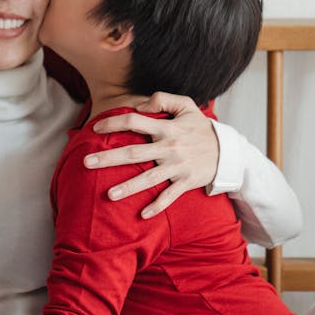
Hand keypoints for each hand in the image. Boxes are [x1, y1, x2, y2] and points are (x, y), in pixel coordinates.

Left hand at [84, 92, 218, 218]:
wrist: (228, 151)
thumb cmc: (201, 128)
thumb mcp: (187, 105)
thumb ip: (163, 99)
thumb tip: (140, 106)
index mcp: (167, 128)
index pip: (134, 122)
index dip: (113, 122)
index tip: (96, 128)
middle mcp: (169, 148)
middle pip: (134, 152)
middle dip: (109, 158)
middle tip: (86, 162)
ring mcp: (177, 167)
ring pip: (149, 178)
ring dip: (128, 187)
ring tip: (109, 195)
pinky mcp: (186, 182)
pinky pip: (169, 196)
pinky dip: (157, 206)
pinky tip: (142, 215)